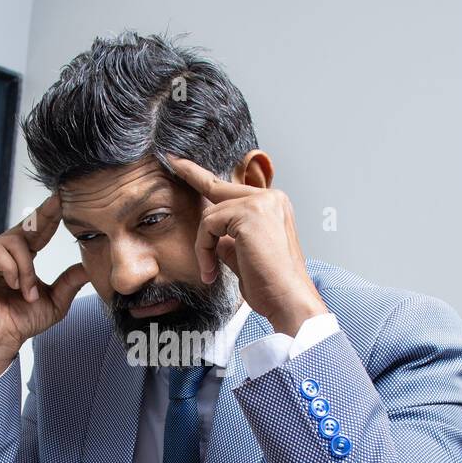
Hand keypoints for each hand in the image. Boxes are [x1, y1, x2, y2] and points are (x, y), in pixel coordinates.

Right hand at [0, 194, 87, 378]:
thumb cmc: (20, 323)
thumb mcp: (55, 301)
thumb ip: (70, 282)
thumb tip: (90, 266)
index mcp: (21, 257)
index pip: (38, 230)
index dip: (51, 215)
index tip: (64, 199)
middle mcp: (2, 251)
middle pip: (26, 226)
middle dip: (44, 217)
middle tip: (59, 204)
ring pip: (13, 242)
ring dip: (26, 269)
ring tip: (27, 292)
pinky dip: (10, 269)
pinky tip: (12, 285)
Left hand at [166, 154, 325, 335]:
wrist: (289, 300)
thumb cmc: (272, 286)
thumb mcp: (245, 256)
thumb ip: (229, 239)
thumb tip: (213, 236)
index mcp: (273, 207)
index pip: (233, 189)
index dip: (204, 178)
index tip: (183, 165)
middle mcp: (271, 198)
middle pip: (218, 189)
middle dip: (192, 174)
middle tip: (172, 161)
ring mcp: (261, 203)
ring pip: (210, 214)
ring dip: (203, 246)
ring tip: (210, 270)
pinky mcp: (249, 213)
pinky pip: (209, 225)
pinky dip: (203, 250)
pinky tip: (211, 270)